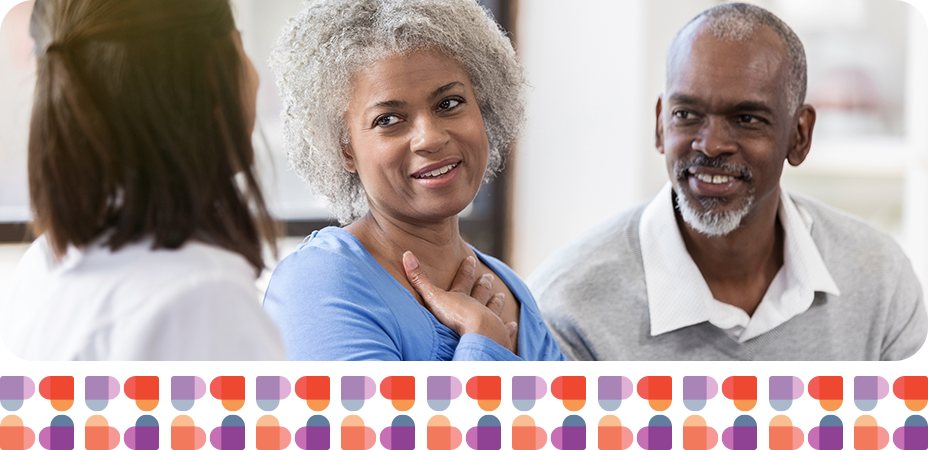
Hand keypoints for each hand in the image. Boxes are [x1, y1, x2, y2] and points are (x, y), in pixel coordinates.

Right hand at [402, 251, 517, 353]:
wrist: (479, 335)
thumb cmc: (455, 317)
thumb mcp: (433, 297)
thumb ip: (420, 279)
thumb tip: (407, 254)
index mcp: (461, 298)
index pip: (463, 280)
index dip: (466, 269)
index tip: (471, 258)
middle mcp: (477, 306)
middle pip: (481, 293)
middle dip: (483, 284)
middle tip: (489, 277)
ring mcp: (489, 320)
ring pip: (494, 308)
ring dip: (496, 302)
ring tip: (502, 295)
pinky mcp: (498, 336)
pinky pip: (504, 330)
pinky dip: (509, 328)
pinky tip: (514, 325)